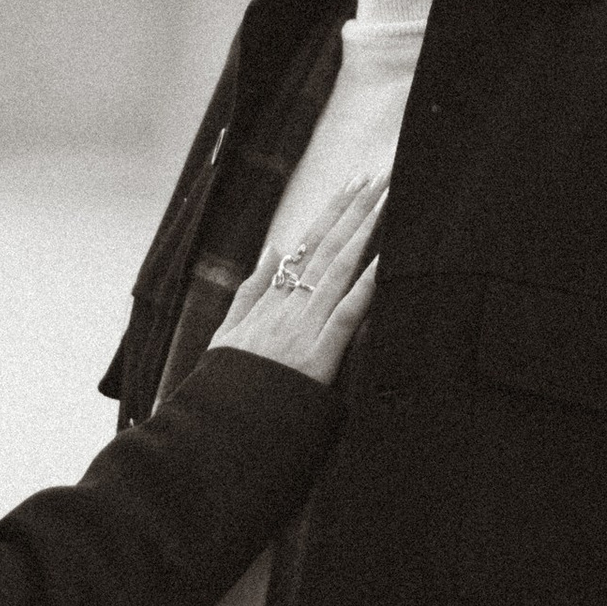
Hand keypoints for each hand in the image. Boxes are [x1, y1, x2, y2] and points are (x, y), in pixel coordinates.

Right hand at [207, 176, 385, 387]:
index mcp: (269, 300)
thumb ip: (250, 289)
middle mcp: (287, 307)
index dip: (332, 212)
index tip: (353, 183)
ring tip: (387, 199)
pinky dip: (367, 285)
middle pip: (327, 247)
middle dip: (356, 208)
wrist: (219, 430)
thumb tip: (272, 245)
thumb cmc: (226, 387)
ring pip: (339, 270)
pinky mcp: (319, 359)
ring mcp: (303, 330)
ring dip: (366, 232)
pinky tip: (385, 259)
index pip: (307, 244)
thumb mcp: (227, 333)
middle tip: (380, 175)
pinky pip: (347, 315)